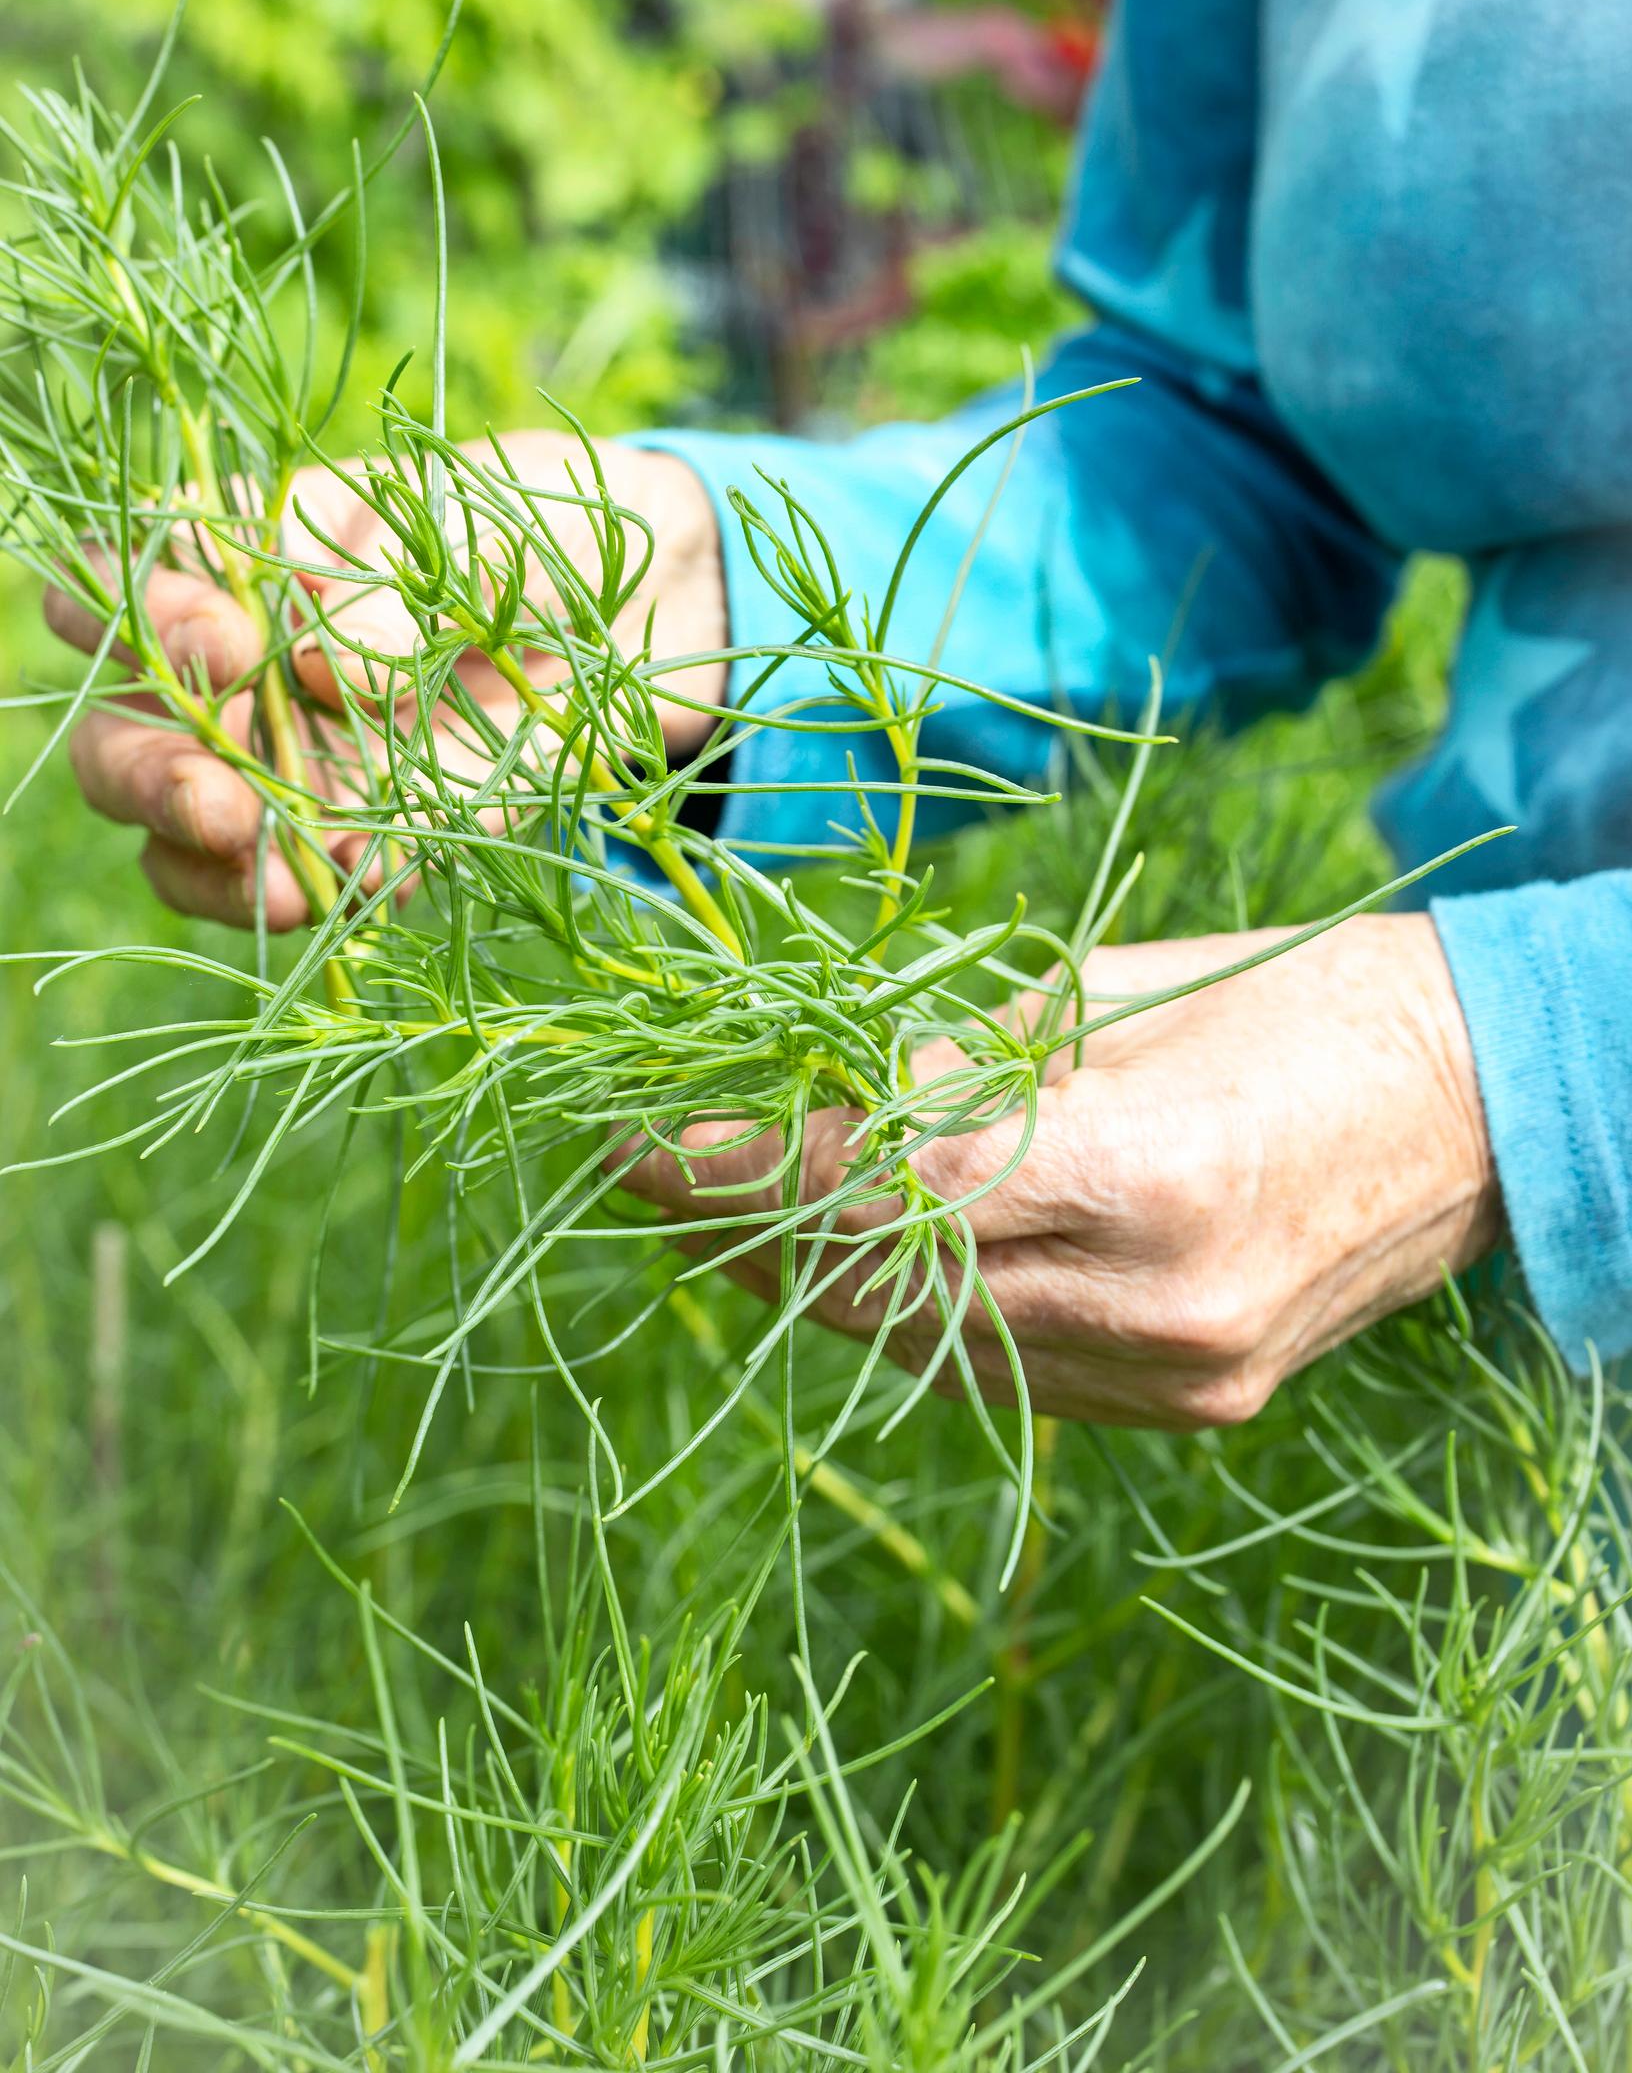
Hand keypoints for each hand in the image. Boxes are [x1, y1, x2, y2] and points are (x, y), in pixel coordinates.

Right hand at [45, 436, 725, 929]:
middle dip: (147, 774)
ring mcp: (285, 768)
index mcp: (227, 561)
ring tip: (272, 877)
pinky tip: (358, 887)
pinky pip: (298, 888)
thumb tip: (329, 662)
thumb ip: (395, 580)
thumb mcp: (473, 521)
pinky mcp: (355, 839)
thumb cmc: (527, 527)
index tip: (232, 637)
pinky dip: (313, 897)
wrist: (632, 609)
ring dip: (206, 866)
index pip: (110, 588)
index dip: (141, 621)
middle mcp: (230, 675)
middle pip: (115, 739)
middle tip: (216, 794)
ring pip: (180, 838)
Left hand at [630, 915, 1503, 1428]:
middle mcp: (1151, 1304)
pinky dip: (914, 1316)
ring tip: (725, 1210)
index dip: (735, 1171)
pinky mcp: (1189, 1408)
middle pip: (879, 1288)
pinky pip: (1002, 1372)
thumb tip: (805, 1097)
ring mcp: (1175, 1378)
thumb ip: (953, 1068)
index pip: (874, 1191)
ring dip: (814, 1279)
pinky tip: (858, 1261)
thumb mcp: (1111, 992)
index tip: (634, 1140)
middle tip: (654, 1167)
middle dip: (744, 1227)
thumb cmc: (1297, 1000)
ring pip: (926, 1348)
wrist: (1478, 1103)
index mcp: (1139, 1169)